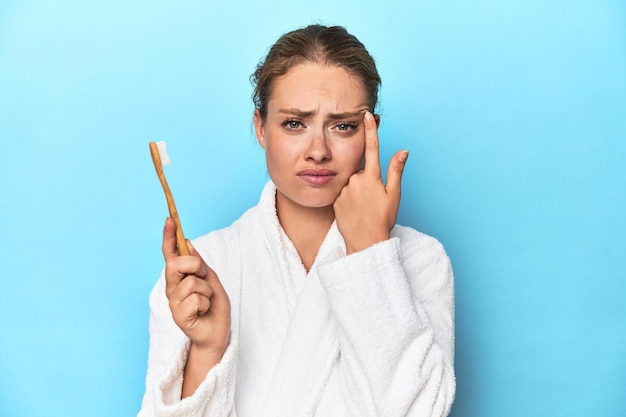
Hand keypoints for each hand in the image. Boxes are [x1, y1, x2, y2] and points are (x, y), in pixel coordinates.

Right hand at [162, 218, 230, 355]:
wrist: (218, 333)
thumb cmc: (214, 306)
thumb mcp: (211, 279)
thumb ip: (199, 264)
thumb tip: (188, 243)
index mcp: (179, 276)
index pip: (170, 253)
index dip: (169, 236)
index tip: (169, 219)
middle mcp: (172, 287)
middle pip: (177, 264)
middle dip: (196, 266)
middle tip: (204, 278)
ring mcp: (173, 302)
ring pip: (192, 283)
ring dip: (207, 291)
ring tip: (206, 301)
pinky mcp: (178, 316)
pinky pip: (196, 299)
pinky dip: (206, 303)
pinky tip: (204, 311)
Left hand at [333, 111, 408, 253]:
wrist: (365, 242)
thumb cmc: (383, 220)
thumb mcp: (394, 195)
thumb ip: (396, 170)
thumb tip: (403, 151)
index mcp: (372, 177)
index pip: (372, 148)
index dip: (370, 130)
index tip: (366, 114)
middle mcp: (356, 180)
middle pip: (362, 171)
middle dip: (368, 180)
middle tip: (373, 200)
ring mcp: (344, 189)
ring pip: (353, 183)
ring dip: (359, 191)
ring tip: (364, 207)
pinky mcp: (336, 199)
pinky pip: (344, 193)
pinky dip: (350, 199)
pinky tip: (355, 211)